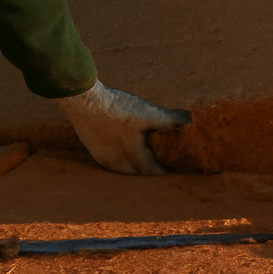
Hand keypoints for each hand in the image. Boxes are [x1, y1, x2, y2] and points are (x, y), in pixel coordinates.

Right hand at [56, 81, 190, 174]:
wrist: (82, 99)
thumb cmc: (115, 108)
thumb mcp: (147, 113)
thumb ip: (169, 119)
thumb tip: (190, 121)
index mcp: (133, 159)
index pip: (153, 173)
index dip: (165, 172)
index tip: (175, 171)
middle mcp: (116, 164)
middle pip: (138, 174)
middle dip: (151, 171)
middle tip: (163, 165)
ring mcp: (102, 158)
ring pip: (124, 169)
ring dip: (135, 166)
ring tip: (147, 159)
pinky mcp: (92, 148)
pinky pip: (112, 160)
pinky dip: (123, 158)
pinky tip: (125, 148)